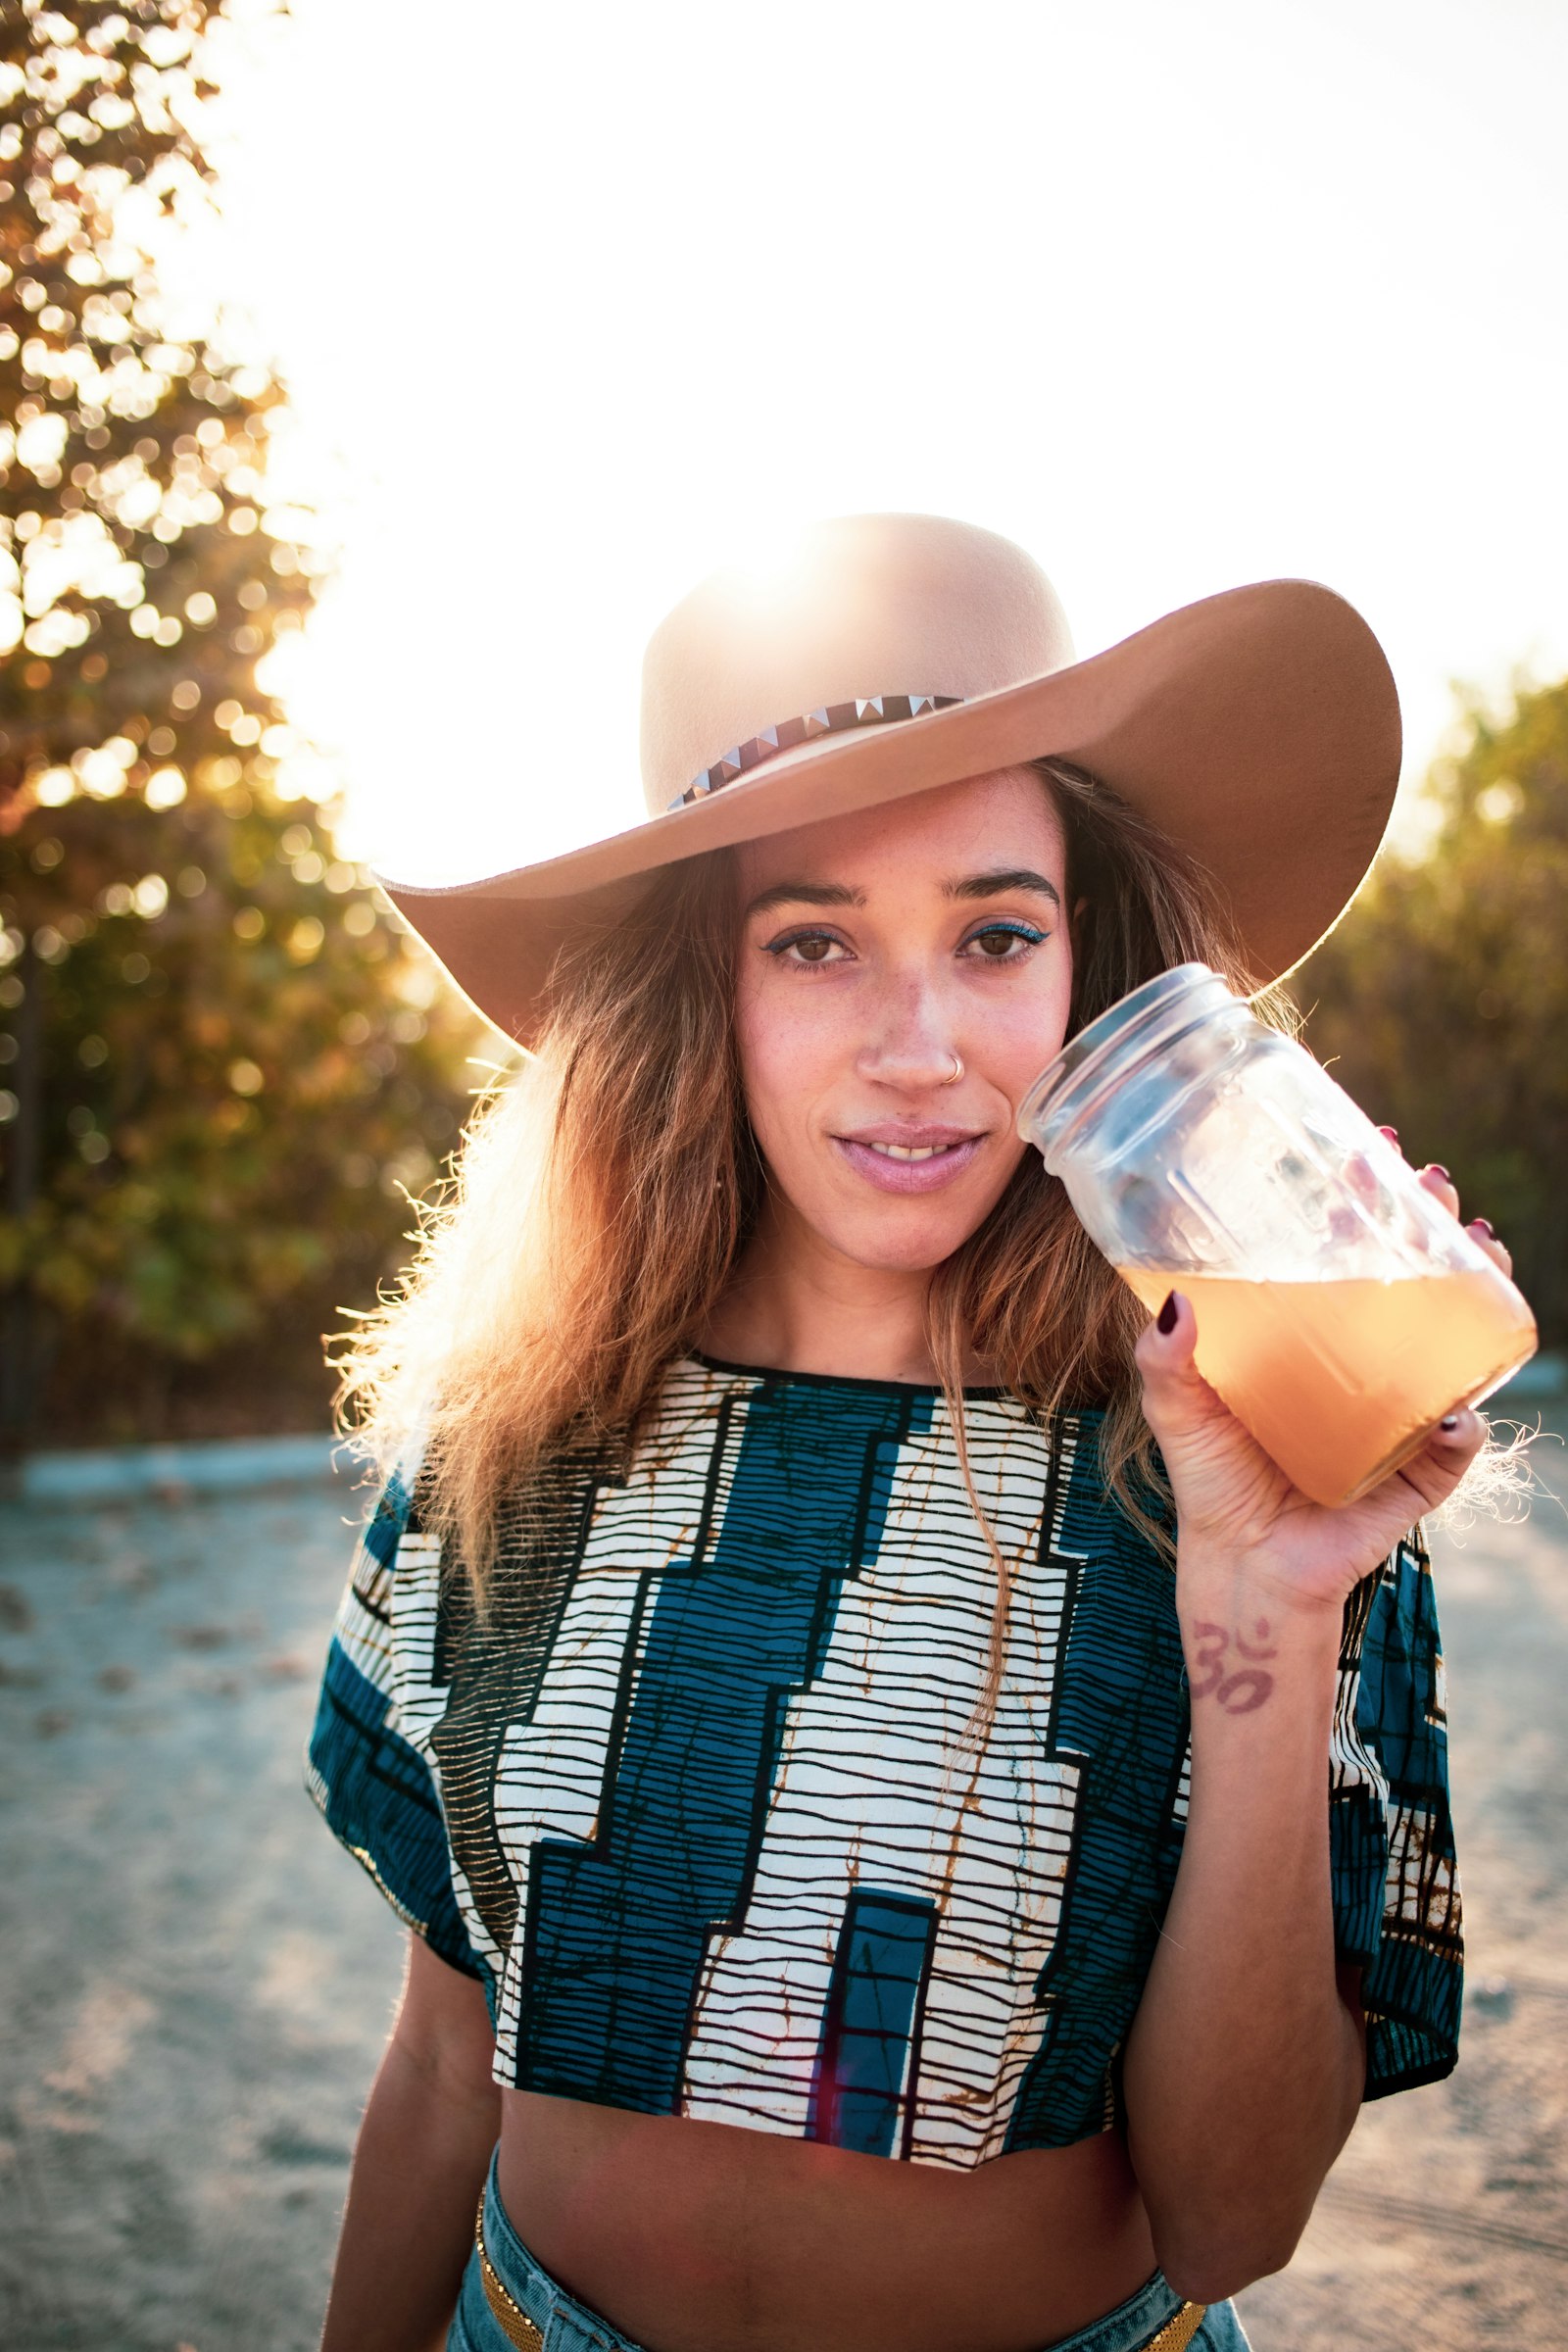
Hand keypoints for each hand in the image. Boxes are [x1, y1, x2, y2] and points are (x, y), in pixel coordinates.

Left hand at [1133, 1146, 1507, 1617]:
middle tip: (1432, 1183)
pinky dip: (1462, 1429)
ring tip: (1478, 1249)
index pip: (1347, 1248)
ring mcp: (1399, 1411)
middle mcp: (1364, 1362)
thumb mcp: (1177, 1409)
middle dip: (1433, 1222)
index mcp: (1313, 1335)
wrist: (1242, 1567)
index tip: (1371, 1142)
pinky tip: (1456, 1412)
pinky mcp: (1416, 1473)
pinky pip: (1454, 1447)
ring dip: (1478, 1290)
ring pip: (1457, 1341)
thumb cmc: (1213, 1477)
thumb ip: (1164, 1358)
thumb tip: (1176, 1304)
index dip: (1366, 1195)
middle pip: (1414, 1276)